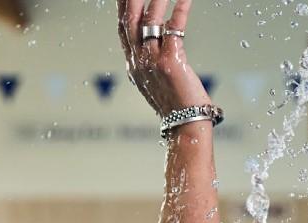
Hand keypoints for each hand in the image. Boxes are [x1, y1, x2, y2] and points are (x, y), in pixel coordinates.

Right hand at [117, 0, 210, 116]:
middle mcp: (138, 61)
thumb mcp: (157, 79)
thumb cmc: (177, 106)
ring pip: (149, 20)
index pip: (123, 29)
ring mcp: (152, 61)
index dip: (122, 7)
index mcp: (133, 65)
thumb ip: (154, 57)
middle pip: (129, 20)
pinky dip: (180, 10)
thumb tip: (161, 33)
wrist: (185, 126)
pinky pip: (174, 29)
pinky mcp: (171, 62)